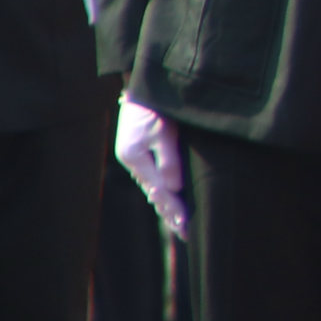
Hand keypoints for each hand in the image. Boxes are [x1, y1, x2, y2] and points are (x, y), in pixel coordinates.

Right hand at [112, 100, 188, 241]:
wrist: (142, 87)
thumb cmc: (154, 107)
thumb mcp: (162, 132)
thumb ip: (168, 160)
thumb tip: (174, 188)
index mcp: (135, 158)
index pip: (159, 191)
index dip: (174, 209)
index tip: (187, 225)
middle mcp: (133, 161)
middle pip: (155, 194)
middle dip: (170, 214)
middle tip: (186, 234)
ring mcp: (136, 158)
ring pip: (154, 189)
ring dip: (166, 207)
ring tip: (179, 225)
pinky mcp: (141, 152)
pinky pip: (153, 178)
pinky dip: (162, 193)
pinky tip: (167, 202)